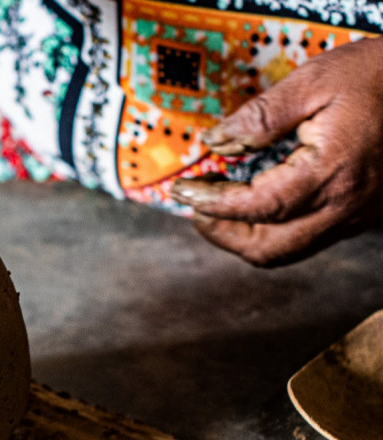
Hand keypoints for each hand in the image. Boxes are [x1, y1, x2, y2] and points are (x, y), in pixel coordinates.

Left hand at [172, 37, 382, 266]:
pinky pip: (308, 238)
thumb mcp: (316, 81)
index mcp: (331, 174)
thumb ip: (260, 116)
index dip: (212, 203)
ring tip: (217, 207)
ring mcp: (357, 216)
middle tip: (194, 207)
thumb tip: (216, 141)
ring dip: (245, 238)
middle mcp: (345, 207)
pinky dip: (273, 231)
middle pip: (269, 249)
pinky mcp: (363, 214)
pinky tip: (256, 204)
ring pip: (289, 251)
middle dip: (223, 234)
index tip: (182, 190)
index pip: (255, 207)